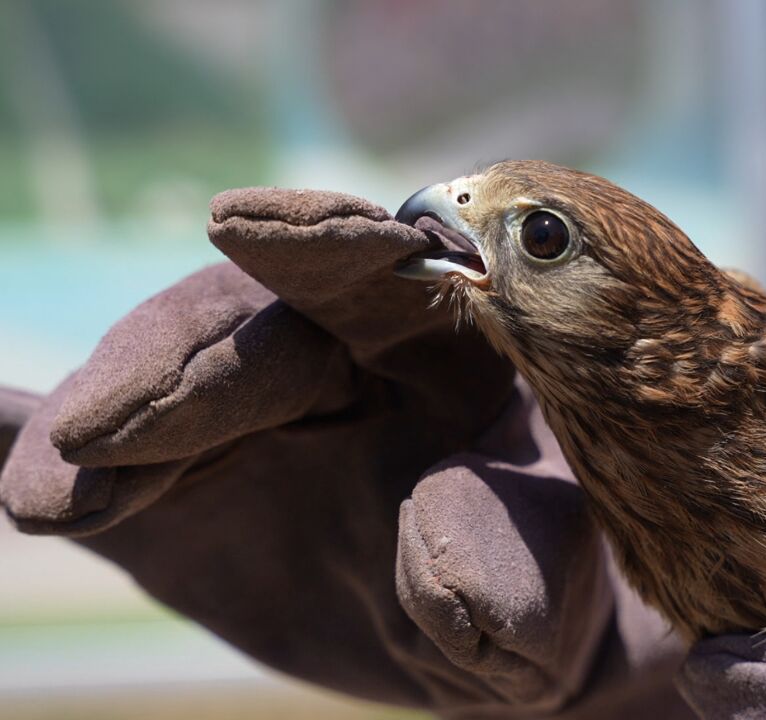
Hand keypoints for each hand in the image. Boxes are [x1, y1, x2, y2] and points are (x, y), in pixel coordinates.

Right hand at [0, 189, 687, 717]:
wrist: (511, 643)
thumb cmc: (555, 588)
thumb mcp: (558, 589)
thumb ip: (513, 571)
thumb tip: (427, 556)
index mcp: (445, 344)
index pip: (378, 270)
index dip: (317, 242)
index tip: (242, 223)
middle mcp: (339, 363)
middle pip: (245, 333)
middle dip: (171, 374)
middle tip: (96, 436)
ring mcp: (254, 424)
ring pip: (167, 398)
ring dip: (104, 439)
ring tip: (49, 504)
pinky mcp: (190, 492)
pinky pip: (115, 468)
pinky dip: (35, 451)